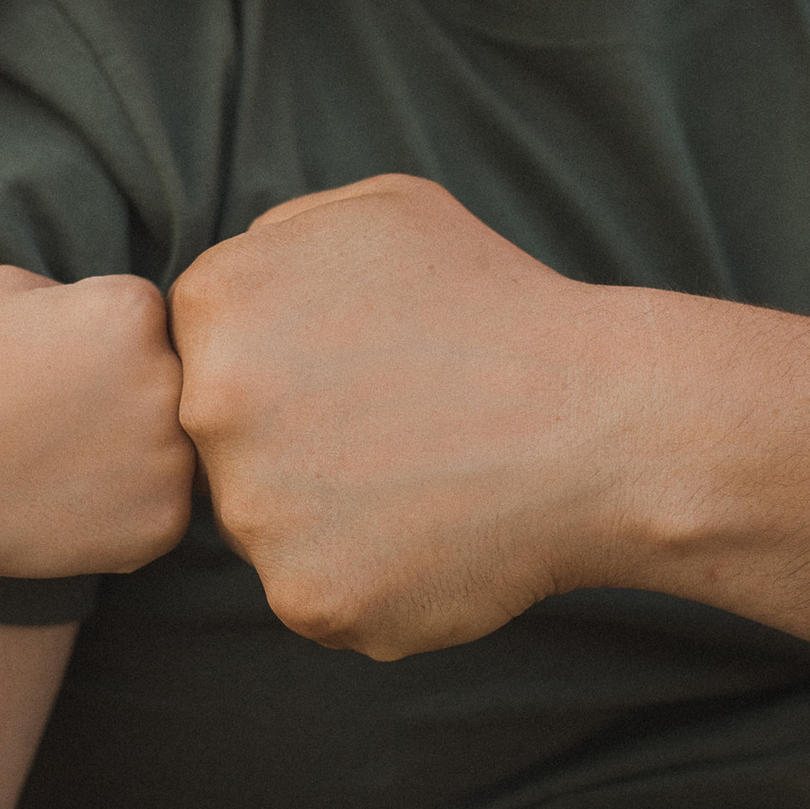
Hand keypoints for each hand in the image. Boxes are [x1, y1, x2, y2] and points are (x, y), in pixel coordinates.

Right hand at [0, 263, 194, 578]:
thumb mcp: (6, 288)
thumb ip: (76, 289)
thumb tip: (107, 307)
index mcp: (136, 310)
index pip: (154, 324)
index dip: (106, 348)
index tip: (63, 371)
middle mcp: (170, 379)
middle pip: (178, 385)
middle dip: (132, 400)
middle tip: (68, 423)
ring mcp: (173, 457)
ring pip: (177, 450)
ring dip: (136, 457)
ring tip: (67, 464)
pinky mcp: (164, 521)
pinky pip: (164, 509)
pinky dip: (126, 512)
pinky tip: (72, 504)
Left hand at [170, 175, 621, 656]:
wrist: (600, 422)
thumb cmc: (500, 304)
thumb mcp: (383, 209)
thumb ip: (280, 241)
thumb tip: (237, 292)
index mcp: (218, 302)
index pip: (209, 354)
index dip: (287, 366)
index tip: (360, 374)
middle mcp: (212, 407)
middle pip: (226, 444)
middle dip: (296, 442)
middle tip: (396, 434)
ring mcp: (255, 512)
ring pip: (269, 525)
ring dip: (331, 515)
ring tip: (424, 482)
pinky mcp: (307, 598)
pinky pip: (321, 594)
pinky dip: (373, 578)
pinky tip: (436, 537)